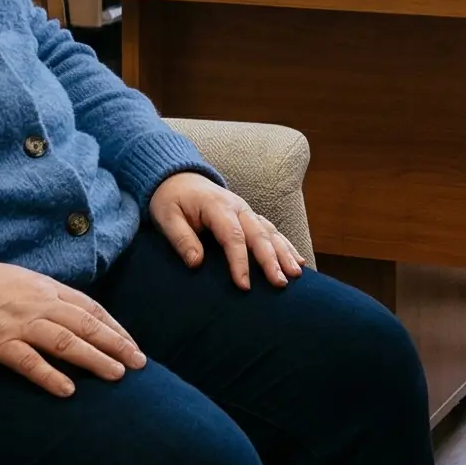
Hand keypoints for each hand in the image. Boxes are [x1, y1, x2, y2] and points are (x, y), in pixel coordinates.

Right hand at [0, 259, 144, 396]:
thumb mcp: (23, 281)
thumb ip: (49, 296)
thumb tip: (76, 314)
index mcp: (47, 288)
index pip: (90, 308)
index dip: (115, 327)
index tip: (133, 345)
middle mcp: (39, 304)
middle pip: (86, 324)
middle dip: (116, 344)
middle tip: (139, 363)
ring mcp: (20, 324)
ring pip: (66, 341)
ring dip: (94, 358)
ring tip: (117, 375)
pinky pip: (29, 362)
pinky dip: (50, 375)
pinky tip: (68, 390)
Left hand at [149, 172, 303, 289]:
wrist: (178, 178)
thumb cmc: (171, 200)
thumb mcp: (166, 217)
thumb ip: (181, 238)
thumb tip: (196, 263)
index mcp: (217, 207)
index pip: (232, 237)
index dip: (239, 262)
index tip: (244, 286)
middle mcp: (237, 207)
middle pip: (259, 235)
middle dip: (271, 260)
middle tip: (280, 283)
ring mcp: (247, 211)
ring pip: (270, 232)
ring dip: (284, 253)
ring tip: (296, 274)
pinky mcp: (250, 217)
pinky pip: (272, 231)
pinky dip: (286, 246)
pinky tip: (299, 260)